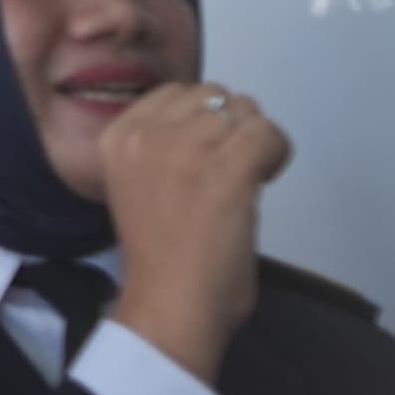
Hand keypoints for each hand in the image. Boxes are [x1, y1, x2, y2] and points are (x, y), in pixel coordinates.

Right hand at [102, 81, 289, 383]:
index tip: (206, 156)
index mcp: (117, 136)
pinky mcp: (227, 167)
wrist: (171, 301)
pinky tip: (264, 181)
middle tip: (231, 168)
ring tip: (247, 178)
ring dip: (254, 140)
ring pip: (244, 111)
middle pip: (211, 95)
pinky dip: (277, 154)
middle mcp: (146, 131)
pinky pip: (269, 134)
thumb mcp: (138, 182)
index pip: (174, 93)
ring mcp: (187, 146)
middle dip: (229, 125)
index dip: (201, 120)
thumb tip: (214, 129)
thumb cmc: (158, 254)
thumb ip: (161, 149)